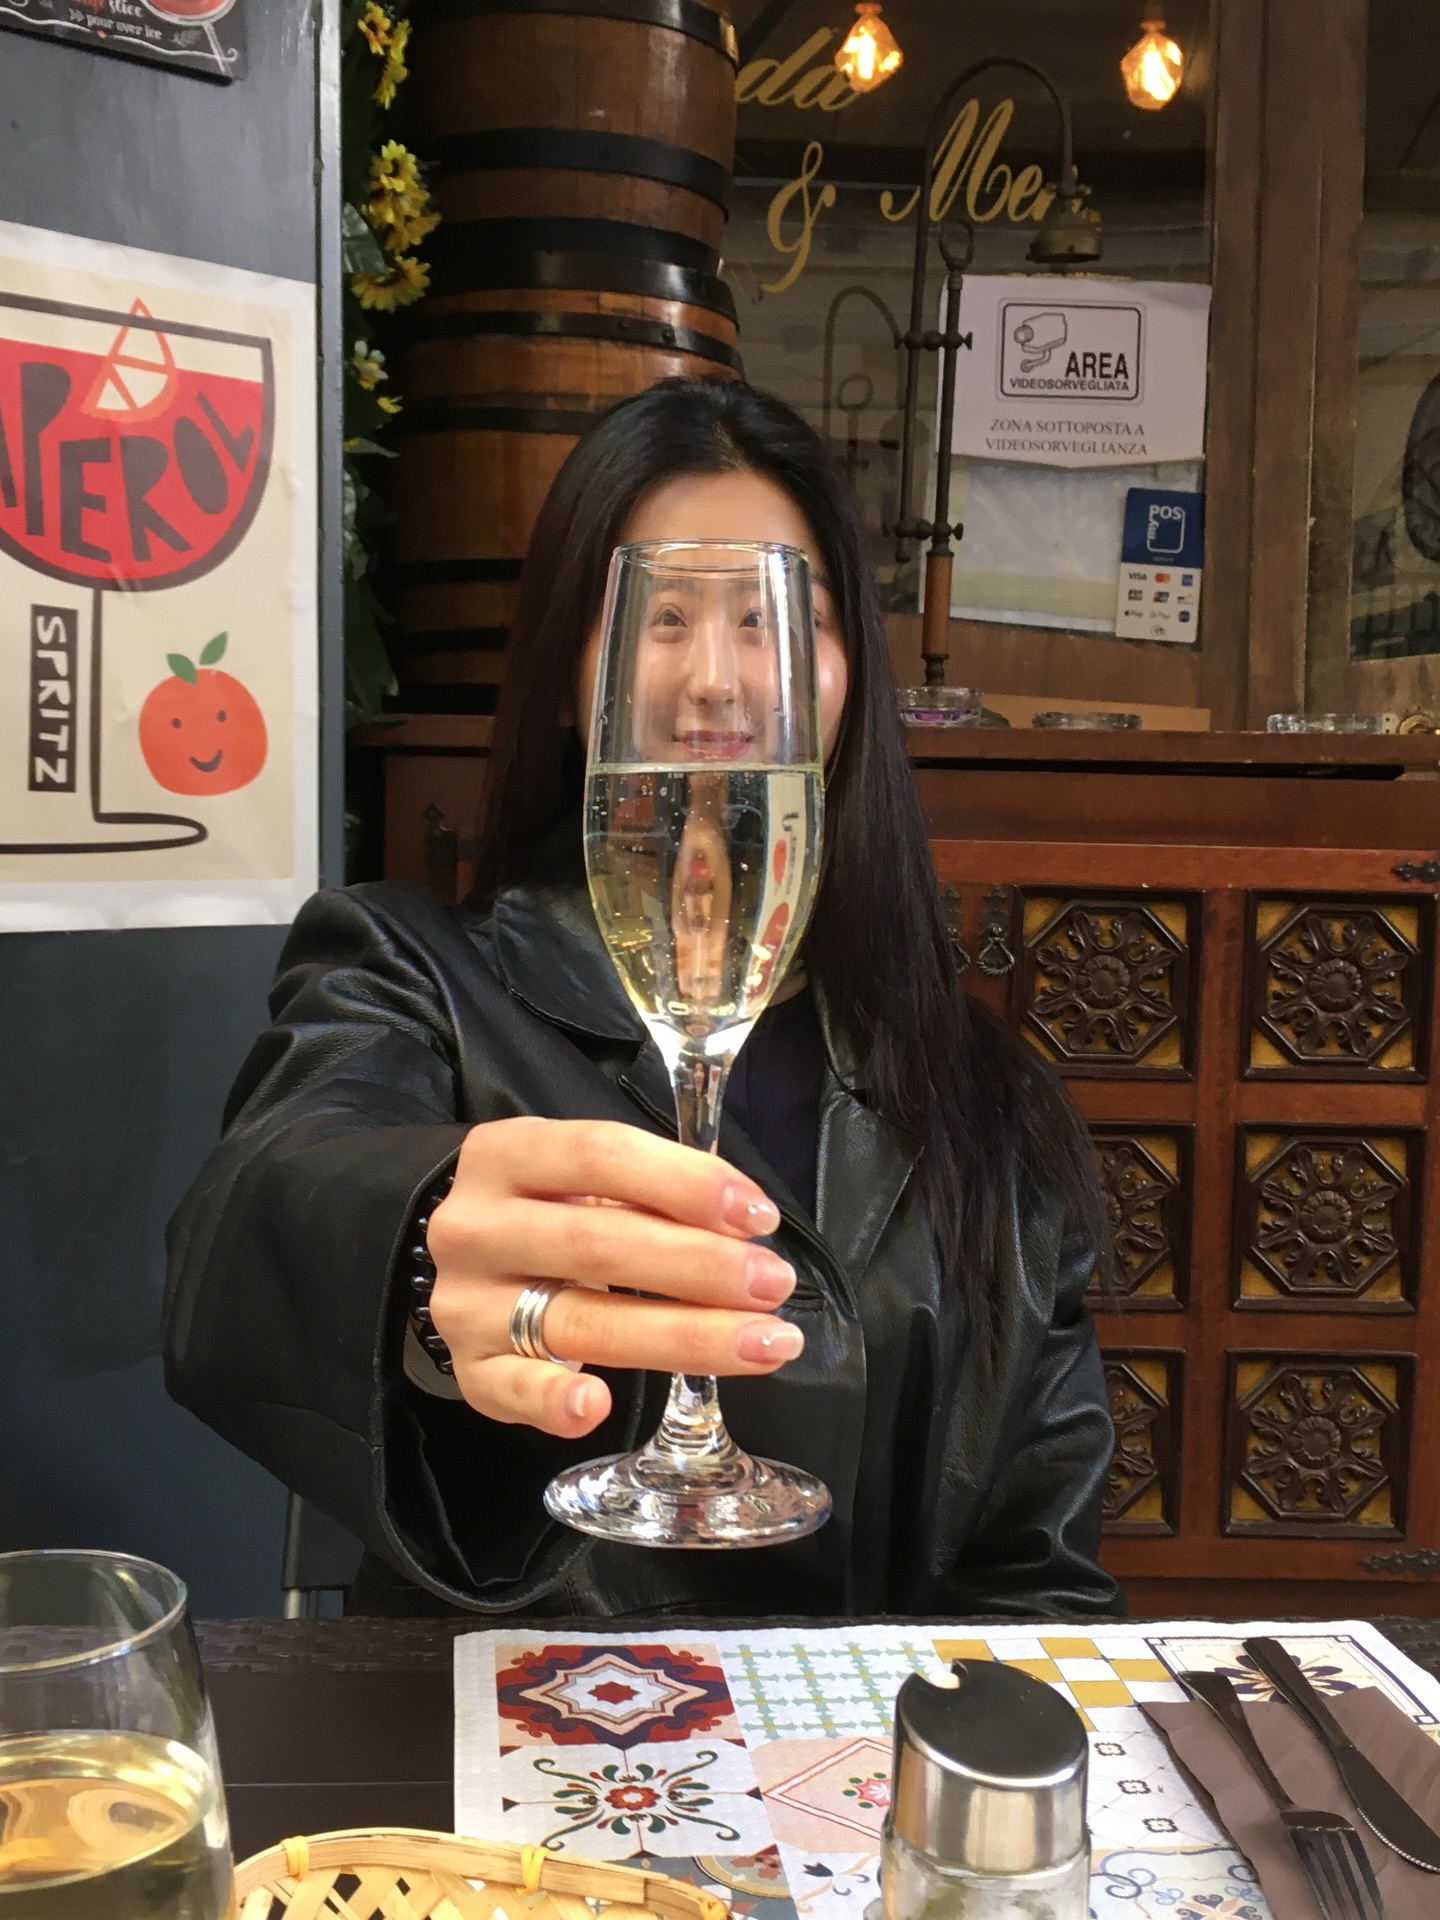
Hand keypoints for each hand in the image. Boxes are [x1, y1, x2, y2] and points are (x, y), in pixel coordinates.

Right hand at [425, 1116, 800, 1439]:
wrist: (469, 1256)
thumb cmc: (549, 1208)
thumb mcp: (584, 1175)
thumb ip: (652, 1188)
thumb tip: (746, 1225)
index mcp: (506, 1155)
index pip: (601, 1156)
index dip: (686, 1183)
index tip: (757, 1216)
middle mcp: (476, 1226)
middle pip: (597, 1243)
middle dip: (700, 1266)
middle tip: (773, 1284)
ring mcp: (466, 1301)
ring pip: (578, 1322)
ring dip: (680, 1336)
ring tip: (760, 1344)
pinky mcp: (468, 1367)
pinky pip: (510, 1391)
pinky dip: (552, 1402)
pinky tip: (598, 1407)